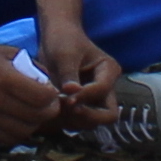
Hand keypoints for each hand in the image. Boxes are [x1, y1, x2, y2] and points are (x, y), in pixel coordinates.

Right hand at [0, 31, 66, 149]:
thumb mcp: (10, 53)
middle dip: (48, 111)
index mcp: (5, 78)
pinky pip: (8, 139)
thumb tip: (53, 88)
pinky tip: (19, 121)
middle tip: (48, 104)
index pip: (42, 97)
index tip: (51, 92)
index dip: (52, 96)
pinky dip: (19, 133)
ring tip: (33, 113)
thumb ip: (34, 68)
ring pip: (25, 131)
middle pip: (37, 117)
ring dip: (35, 124)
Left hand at [31, 14, 123, 133]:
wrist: (54, 38)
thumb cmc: (63, 40)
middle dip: (88, 116)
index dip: (85, 96)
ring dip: (75, 120)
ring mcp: (94, 100)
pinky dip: (66, 121)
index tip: (66, 98)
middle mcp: (106, 88)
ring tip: (55, 109)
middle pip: (108, 115)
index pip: (102, 90)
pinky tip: (52, 111)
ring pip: (92, 122)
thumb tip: (71, 94)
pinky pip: (78, 121)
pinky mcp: (81, 106)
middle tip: (66, 110)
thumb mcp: (65, 54)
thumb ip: (69, 74)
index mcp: (108, 71)